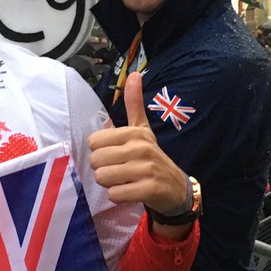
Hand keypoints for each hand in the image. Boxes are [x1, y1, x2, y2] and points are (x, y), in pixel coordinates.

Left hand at [88, 72, 189, 222]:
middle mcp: (140, 148)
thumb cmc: (152, 157)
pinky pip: (115, 194)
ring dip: (110, 184)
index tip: (116, 155)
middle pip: (96, 161)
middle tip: (120, 170)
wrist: (176, 187)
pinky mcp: (148, 189)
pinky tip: (130, 191)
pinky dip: (118, 196)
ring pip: (103, 178)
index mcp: (134, 133)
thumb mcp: (143, 130)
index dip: (100, 152)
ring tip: (124, 180)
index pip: (94, 142)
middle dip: (103, 170)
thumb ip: (134, 103)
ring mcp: (146, 169)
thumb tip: (135, 73)